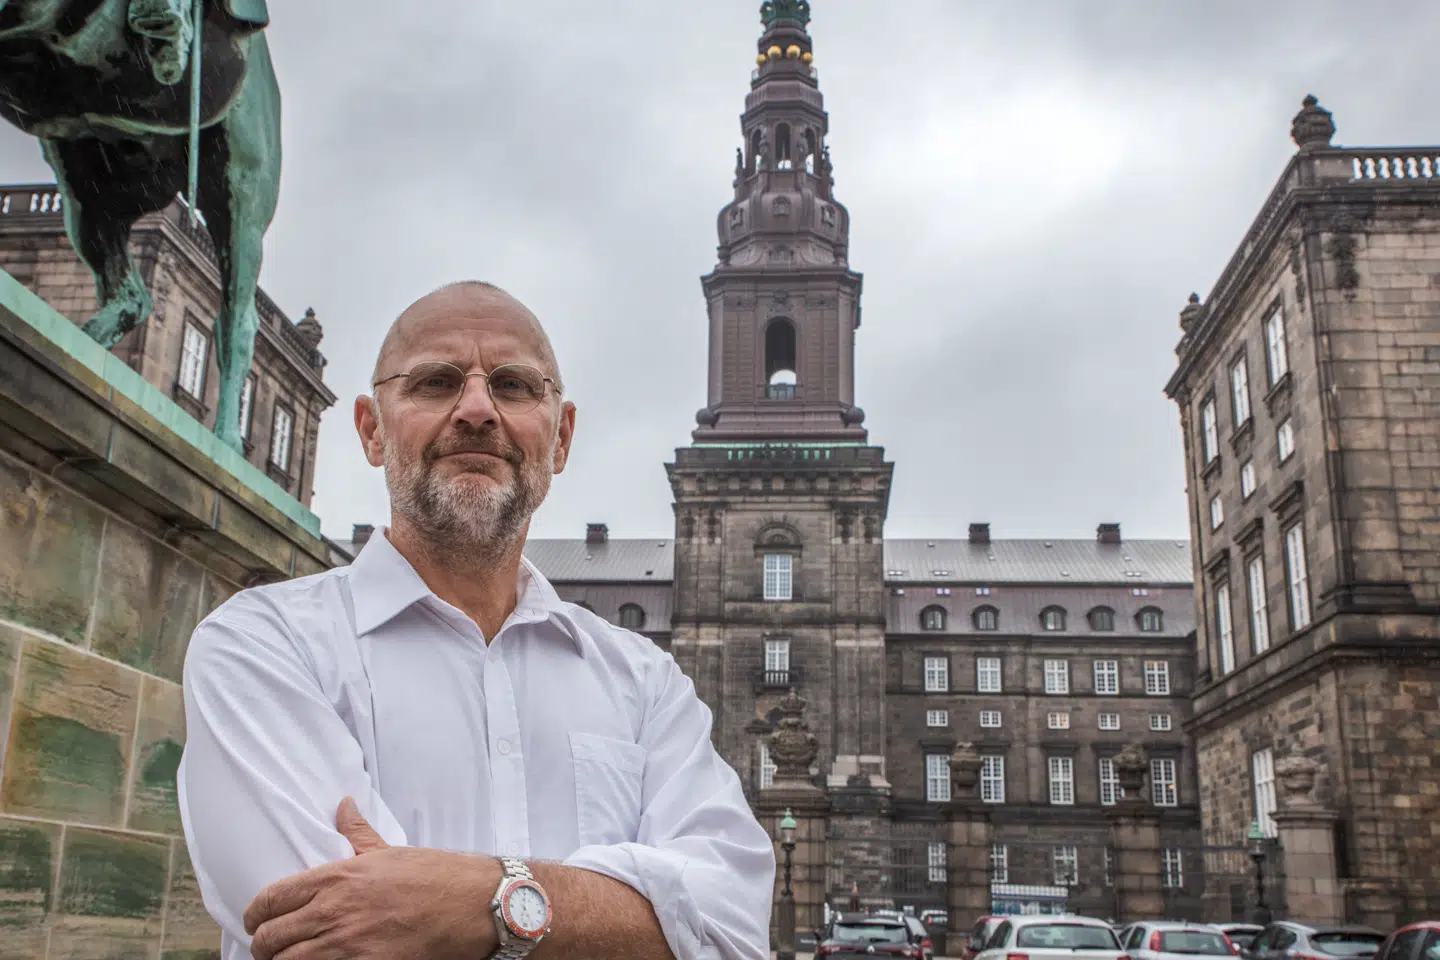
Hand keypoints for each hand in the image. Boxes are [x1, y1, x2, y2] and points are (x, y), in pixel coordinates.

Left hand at [244, 797, 500, 959]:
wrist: (472, 904)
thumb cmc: (434, 876)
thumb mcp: (389, 850)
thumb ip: (357, 832)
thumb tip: (343, 806)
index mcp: (335, 878)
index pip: (270, 900)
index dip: (254, 916)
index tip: (256, 922)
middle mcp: (333, 912)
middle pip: (270, 939)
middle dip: (264, 946)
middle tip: (272, 948)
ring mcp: (347, 946)